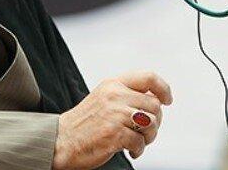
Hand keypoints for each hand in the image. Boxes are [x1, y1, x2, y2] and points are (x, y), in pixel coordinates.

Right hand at [52, 70, 172, 169]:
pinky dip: (138, 149)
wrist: (61, 141)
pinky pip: (140, 142)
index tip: (167, 100)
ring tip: (138, 141)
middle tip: (145, 132)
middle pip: (154, 105)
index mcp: (113, 84)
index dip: (163, 89)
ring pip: (151, 123)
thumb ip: (127, 94)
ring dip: (149, 137)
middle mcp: (115, 96)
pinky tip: (130, 150)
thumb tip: (156, 100)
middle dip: (155, 122)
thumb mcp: (104, 98)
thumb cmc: (84, 123)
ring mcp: (115, 114)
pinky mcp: (114, 134)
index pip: (148, 77)